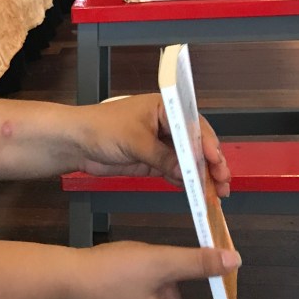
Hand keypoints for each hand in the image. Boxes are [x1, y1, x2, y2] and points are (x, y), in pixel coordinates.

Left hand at [77, 94, 230, 197]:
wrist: (75, 142)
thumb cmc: (100, 128)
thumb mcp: (134, 140)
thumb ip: (162, 157)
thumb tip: (187, 172)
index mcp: (164, 107)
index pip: (193, 125)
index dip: (207, 144)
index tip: (216, 160)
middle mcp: (166, 124)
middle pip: (196, 144)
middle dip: (211, 162)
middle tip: (222, 180)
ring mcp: (161, 143)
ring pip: (189, 160)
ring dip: (202, 175)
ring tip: (216, 191)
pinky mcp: (154, 160)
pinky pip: (176, 171)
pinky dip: (186, 181)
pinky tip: (197, 191)